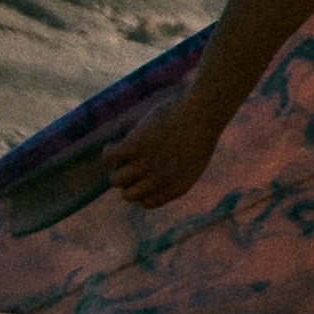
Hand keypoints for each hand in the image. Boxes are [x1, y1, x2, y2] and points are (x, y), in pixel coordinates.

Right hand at [103, 100, 223, 209]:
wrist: (205, 111)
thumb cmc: (201, 130)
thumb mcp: (192, 157)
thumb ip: (175, 171)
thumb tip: (147, 176)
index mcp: (178, 187)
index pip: (146, 202)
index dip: (139, 190)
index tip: (141, 175)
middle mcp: (161, 180)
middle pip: (128, 195)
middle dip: (127, 181)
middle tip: (131, 164)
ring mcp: (147, 164)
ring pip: (115, 179)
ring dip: (116, 167)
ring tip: (123, 152)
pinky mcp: (135, 146)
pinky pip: (108, 157)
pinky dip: (108, 151)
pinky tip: (115, 143)